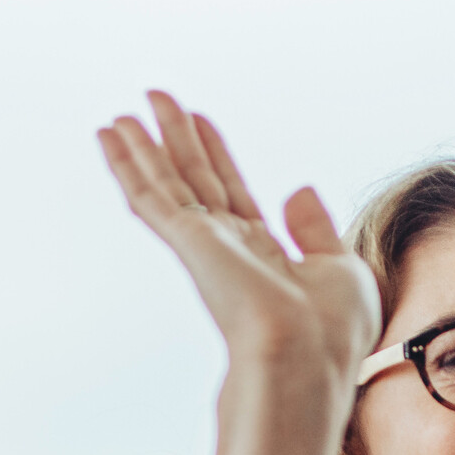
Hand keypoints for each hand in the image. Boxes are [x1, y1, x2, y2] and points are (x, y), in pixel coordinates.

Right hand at [98, 92, 378, 391]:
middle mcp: (231, 250)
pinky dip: (128, 165)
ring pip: (166, 185)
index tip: (201, 121)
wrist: (306, 357)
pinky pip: (150, 195)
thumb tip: (298, 190)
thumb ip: (317, 229)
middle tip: (157, 98)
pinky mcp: (188, 242)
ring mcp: (206, 246)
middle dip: (178, 140)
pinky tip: (111, 136)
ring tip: (123, 114)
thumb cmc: (332, 331)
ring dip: (144, 147)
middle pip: (196, 181)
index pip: (235, 194)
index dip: (217, 157)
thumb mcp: (343, 270)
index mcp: (267, 257)